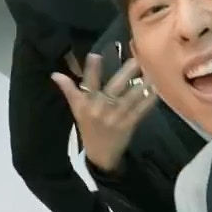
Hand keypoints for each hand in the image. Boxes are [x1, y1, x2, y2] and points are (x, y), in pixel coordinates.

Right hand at [51, 53, 159, 172]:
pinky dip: (148, 101)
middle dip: (124, 74)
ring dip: (141, 86)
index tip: (95, 55)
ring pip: (130, 99)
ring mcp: (116, 118)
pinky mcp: (128, 125)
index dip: (91, 70)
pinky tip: (156, 90)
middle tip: (135, 60)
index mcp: (86, 104)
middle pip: (113, 89)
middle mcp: (100, 110)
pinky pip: (140, 111)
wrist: (100, 155)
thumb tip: (55, 74)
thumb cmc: (88, 128)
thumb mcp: (76, 110)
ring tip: (150, 73)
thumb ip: (69, 90)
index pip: (87, 84)